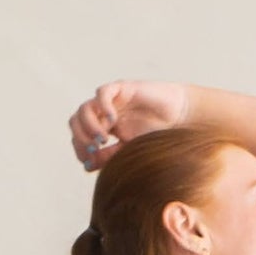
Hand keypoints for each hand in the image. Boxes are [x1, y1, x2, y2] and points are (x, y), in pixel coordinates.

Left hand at [68, 79, 189, 170]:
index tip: (88, 162)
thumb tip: (87, 166)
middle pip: (76, 121)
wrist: (179, 118)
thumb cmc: (157, 134)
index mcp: (103, 128)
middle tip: (93, 149)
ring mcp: (111, 101)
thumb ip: (109, 156)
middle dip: (80, 137)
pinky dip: (103, 106)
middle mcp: (103, 113)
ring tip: (103, 139)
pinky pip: (102, 93)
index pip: (79, 136)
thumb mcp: (130, 150)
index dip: (79, 149)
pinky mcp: (121, 88)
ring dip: (89, 125)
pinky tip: (112, 120)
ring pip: (85, 108)